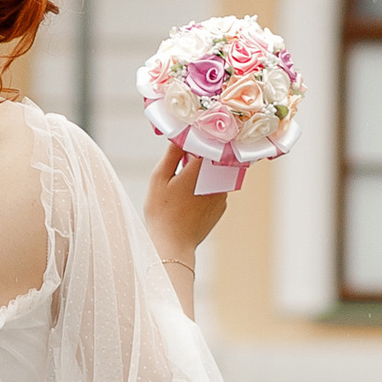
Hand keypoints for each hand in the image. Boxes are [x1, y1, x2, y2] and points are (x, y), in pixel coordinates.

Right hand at [144, 135, 237, 282]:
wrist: (173, 245)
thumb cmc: (161, 212)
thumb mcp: (159, 178)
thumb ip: (172, 155)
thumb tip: (180, 136)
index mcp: (201, 170)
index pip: (207, 144)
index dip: (197, 139)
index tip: (187, 140)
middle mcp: (217, 181)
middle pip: (213, 158)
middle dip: (199, 156)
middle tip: (181, 160)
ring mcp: (222, 195)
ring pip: (215, 174)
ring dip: (204, 172)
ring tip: (183, 181)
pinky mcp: (222, 207)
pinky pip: (217, 189)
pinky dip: (206, 187)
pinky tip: (189, 197)